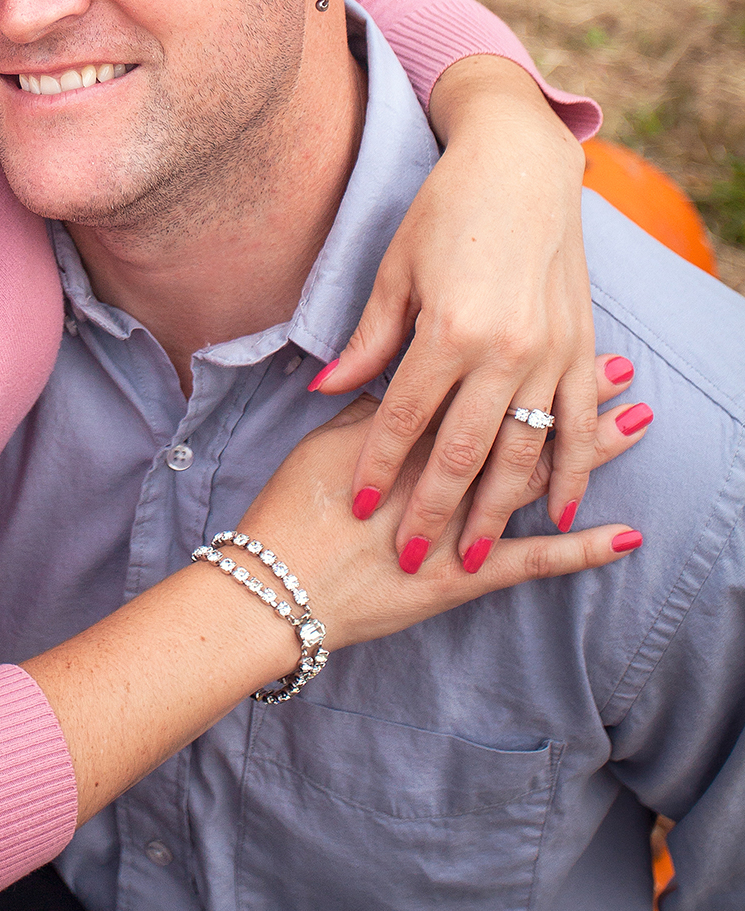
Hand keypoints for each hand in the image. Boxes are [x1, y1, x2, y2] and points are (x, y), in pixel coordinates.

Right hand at [234, 397, 643, 655]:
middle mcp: (443, 469)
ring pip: (537, 478)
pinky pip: (534, 562)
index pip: (473, 383)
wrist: (273, 586)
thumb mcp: (324, 439)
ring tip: (637, 424)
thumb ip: (366, 403)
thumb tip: (391, 366)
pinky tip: (627, 537)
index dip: (520, 356)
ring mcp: (459, 523)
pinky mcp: (464, 576)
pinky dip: (581, 551)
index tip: (560, 323)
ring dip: (591, 454)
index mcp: (408, 427)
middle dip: (574, 394)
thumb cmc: (290, 509)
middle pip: (520, 420)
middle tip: (623, 367)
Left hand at [313, 54, 619, 565]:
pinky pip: (579, 426)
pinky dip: (571, 473)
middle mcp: (505, 350)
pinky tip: (556, 511)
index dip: (379, 465)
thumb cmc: (446, 211)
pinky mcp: (581, 348)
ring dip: (497, 510)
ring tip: (469, 553)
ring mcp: (551, 354)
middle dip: (433, 509)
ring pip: (524, 452)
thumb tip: (326, 391)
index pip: (403, 417)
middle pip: (463, 452)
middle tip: (409, 557)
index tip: (358, 504)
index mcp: (450, 330)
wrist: (521, 167)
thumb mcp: (395, 270)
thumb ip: (369, 340)